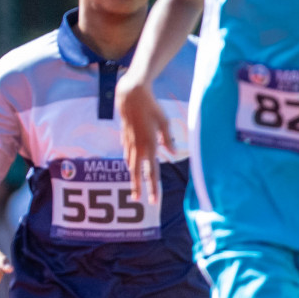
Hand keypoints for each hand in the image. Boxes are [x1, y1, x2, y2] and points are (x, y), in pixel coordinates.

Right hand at [116, 72, 173, 205]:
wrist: (130, 96)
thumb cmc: (151, 107)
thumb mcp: (164, 122)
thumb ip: (168, 139)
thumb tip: (174, 153)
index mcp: (150, 145)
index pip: (152, 172)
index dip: (153, 187)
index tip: (153, 200)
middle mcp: (138, 147)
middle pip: (137, 173)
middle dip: (137, 187)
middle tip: (137, 200)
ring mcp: (129, 143)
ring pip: (130, 164)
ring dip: (133, 176)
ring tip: (135, 186)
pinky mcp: (124, 137)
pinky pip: (127, 153)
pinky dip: (130, 161)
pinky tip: (131, 165)